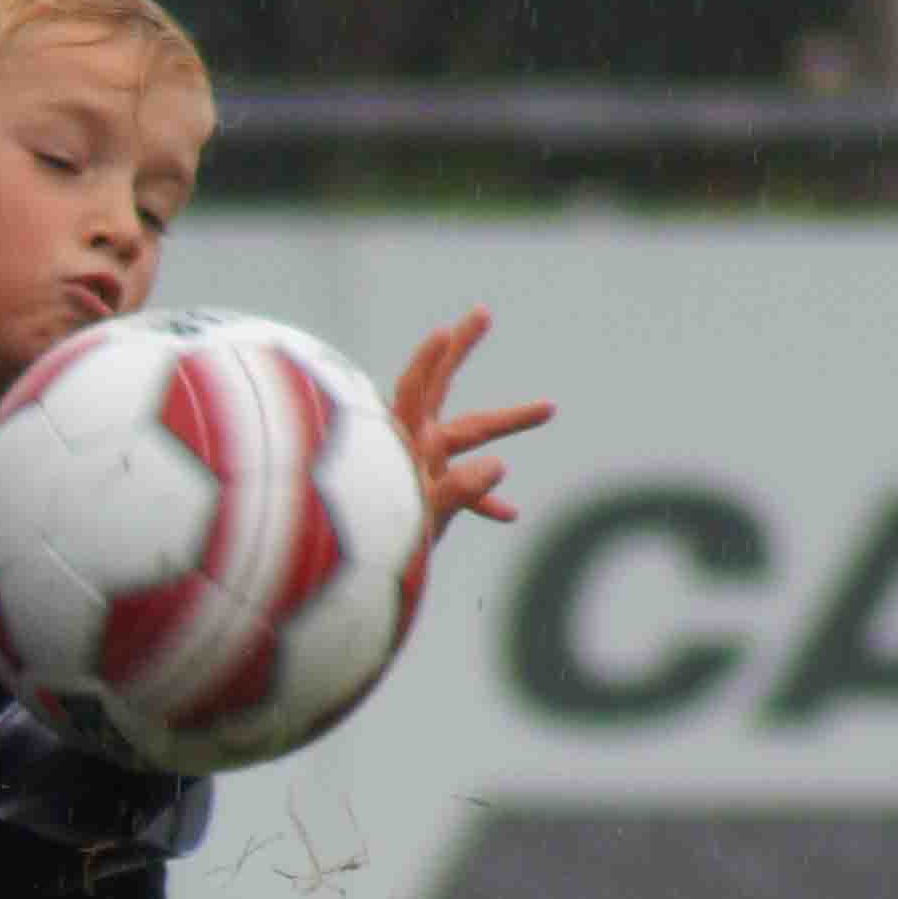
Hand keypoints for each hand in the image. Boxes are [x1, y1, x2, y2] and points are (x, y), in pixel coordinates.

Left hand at [380, 306, 552, 646]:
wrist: (348, 586)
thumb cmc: (377, 549)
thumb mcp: (419, 520)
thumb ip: (457, 493)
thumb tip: (499, 466)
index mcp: (402, 445)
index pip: (414, 391)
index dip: (429, 361)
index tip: (446, 330)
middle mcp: (409, 446)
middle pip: (439, 388)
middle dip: (461, 350)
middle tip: (482, 312)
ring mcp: (417, 466)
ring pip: (466, 436)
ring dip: (506, 425)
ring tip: (549, 407)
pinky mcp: (423, 492)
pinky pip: (460, 490)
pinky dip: (483, 499)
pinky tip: (510, 514)